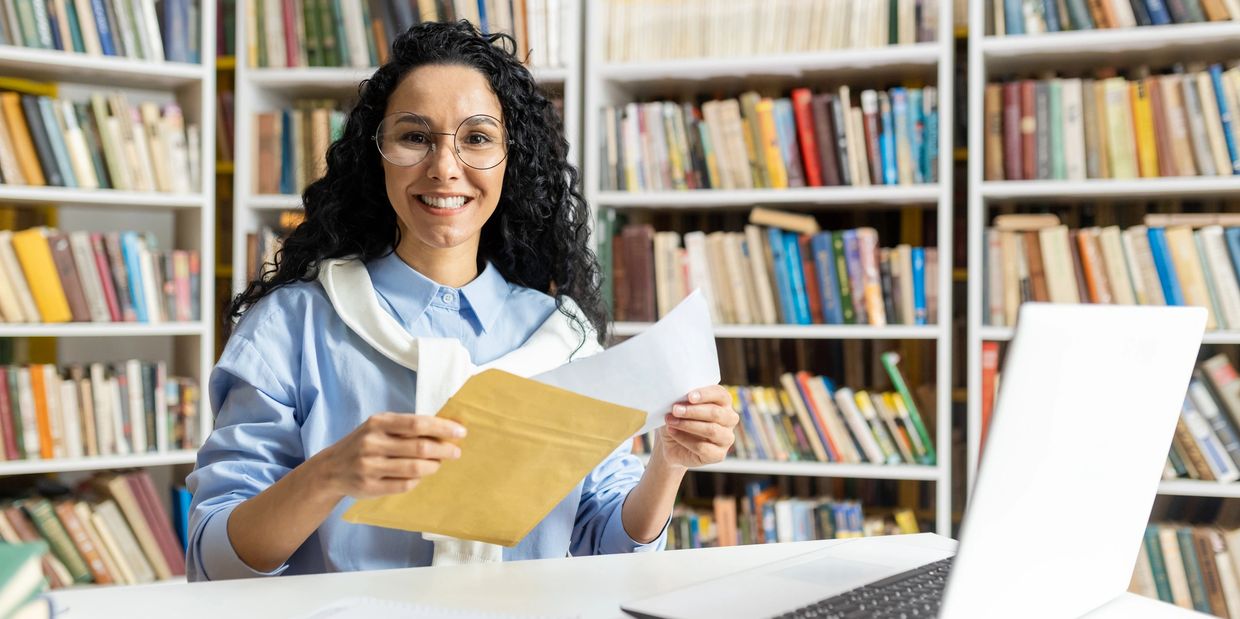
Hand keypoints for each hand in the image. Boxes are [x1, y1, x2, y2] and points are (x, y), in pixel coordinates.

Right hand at [310, 412, 465, 499]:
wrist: (331, 469)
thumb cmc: (364, 443)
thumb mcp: (379, 427)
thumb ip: (406, 426)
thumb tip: (445, 428)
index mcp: (378, 423)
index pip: (417, 423)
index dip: (442, 427)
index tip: (461, 432)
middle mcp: (372, 443)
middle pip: (419, 447)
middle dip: (444, 449)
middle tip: (456, 452)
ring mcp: (369, 466)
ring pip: (414, 469)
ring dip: (433, 466)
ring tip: (439, 464)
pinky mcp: (369, 487)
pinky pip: (404, 485)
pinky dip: (417, 480)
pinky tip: (420, 476)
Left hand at [654, 385, 737, 468]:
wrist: (670, 443)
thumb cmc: (677, 419)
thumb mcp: (678, 406)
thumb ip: (682, 400)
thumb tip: (677, 396)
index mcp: (723, 403)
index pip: (721, 394)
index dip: (706, 394)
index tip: (689, 397)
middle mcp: (729, 419)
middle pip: (716, 413)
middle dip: (694, 411)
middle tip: (675, 409)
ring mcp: (726, 438)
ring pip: (712, 430)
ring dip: (688, 425)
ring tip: (671, 421)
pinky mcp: (719, 455)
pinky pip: (703, 447)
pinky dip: (685, 439)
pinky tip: (672, 432)